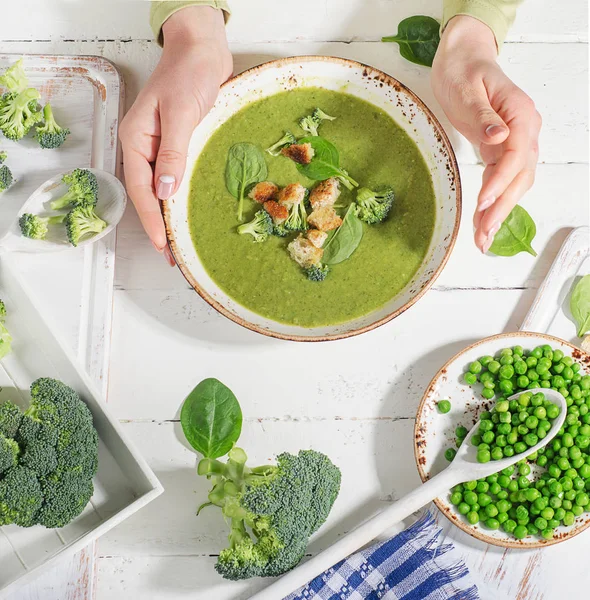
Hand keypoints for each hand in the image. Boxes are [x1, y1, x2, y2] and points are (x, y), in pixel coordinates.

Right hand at [119, 6, 231, 264]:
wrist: (203, 51)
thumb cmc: (188, 74)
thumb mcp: (179, 113)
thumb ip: (172, 153)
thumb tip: (164, 192)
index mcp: (137, 139)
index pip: (141, 189)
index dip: (151, 220)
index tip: (163, 246)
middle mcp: (145, 147)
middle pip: (148, 195)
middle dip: (158, 226)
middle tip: (172, 255)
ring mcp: (162, 147)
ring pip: (161, 190)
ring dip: (169, 216)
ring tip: (180, 243)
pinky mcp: (179, 146)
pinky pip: (177, 178)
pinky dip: (181, 198)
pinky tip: (189, 213)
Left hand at [432, 16, 541, 252]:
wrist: (463, 61)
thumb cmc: (463, 70)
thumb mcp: (468, 89)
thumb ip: (483, 114)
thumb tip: (499, 137)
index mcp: (520, 115)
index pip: (517, 156)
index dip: (500, 182)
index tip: (482, 203)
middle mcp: (524, 131)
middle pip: (520, 177)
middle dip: (502, 208)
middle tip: (483, 235)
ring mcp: (516, 142)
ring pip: (514, 184)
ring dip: (499, 212)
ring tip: (482, 239)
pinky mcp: (501, 151)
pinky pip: (501, 181)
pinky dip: (493, 202)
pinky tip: (482, 222)